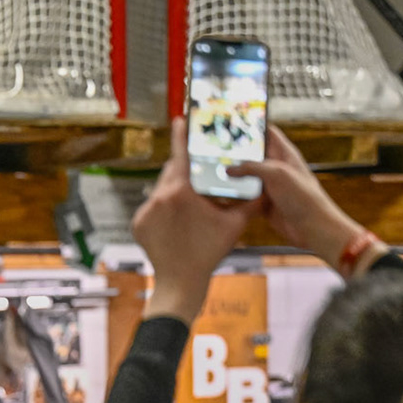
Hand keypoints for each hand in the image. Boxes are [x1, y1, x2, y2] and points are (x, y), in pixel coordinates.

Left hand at [130, 118, 257, 322]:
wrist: (181, 282)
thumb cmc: (209, 252)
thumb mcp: (234, 224)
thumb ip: (250, 201)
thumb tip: (265, 185)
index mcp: (180, 192)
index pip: (180, 155)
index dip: (181, 136)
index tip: (180, 120)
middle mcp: (158, 197)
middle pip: (170, 172)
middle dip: (184, 169)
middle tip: (198, 170)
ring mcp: (145, 211)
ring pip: (160, 189)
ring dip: (175, 189)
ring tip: (192, 199)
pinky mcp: (138, 224)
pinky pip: (152, 206)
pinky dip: (164, 207)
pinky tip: (178, 217)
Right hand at [228, 125, 368, 267]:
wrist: (311, 227)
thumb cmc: (303, 197)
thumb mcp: (277, 174)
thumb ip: (252, 167)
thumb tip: (229, 168)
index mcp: (284, 153)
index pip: (267, 132)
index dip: (253, 124)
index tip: (234, 119)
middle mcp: (275, 167)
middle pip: (253, 153)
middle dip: (236, 150)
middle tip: (214, 145)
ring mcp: (269, 185)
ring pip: (246, 175)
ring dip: (233, 173)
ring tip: (211, 166)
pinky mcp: (263, 202)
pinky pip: (245, 194)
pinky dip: (234, 193)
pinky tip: (220, 190)